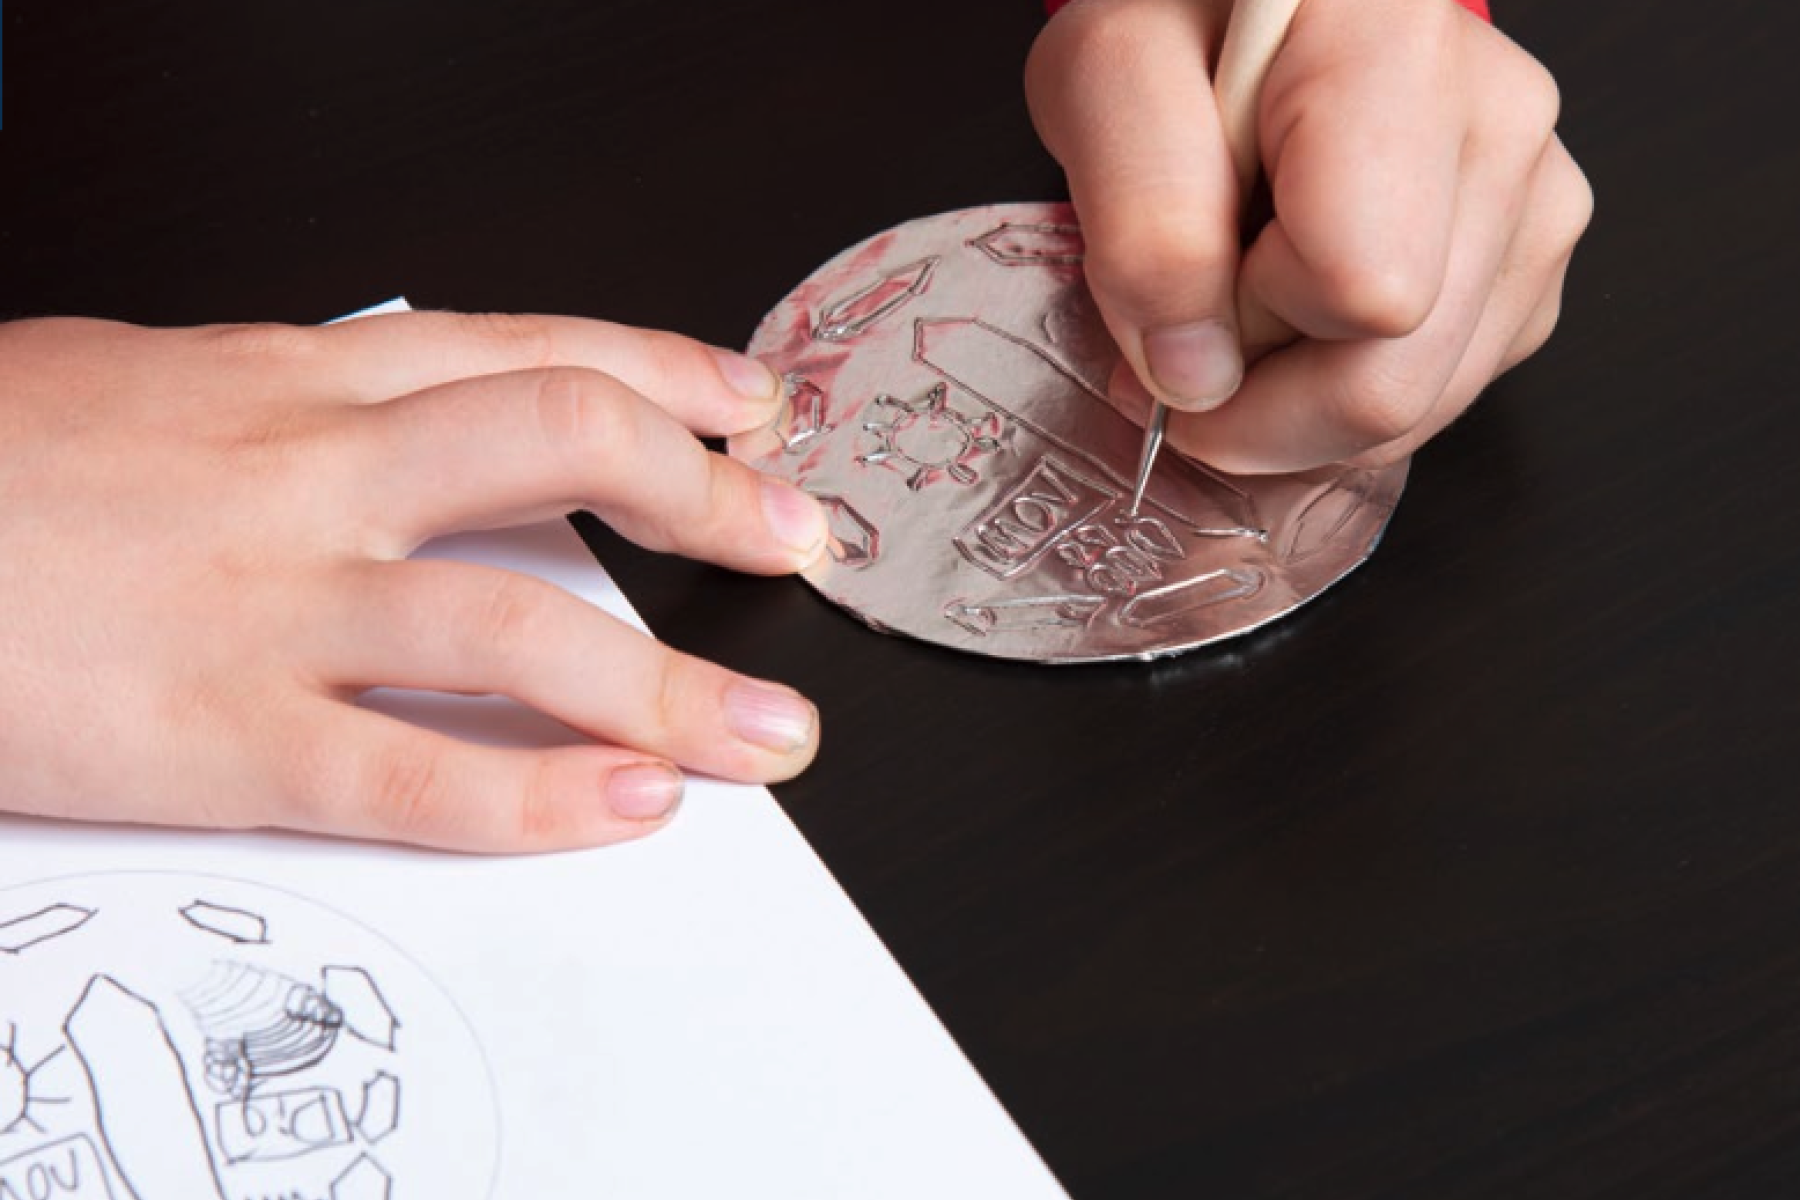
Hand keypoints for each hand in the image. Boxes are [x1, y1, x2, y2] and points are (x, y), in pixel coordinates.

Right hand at [0, 313, 826, 850]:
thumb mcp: (149, 384)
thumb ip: (292, 405)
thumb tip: (403, 416)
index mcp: (290, 381)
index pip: (530, 351)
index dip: (667, 377)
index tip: (751, 410)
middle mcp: (308, 476)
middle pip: (564, 447)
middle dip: (706, 500)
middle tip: (793, 545)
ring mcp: (272, 606)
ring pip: (521, 627)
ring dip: (673, 684)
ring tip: (765, 732)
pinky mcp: (219, 738)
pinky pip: (415, 773)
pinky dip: (537, 794)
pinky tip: (626, 806)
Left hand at [1026, 0, 1592, 471]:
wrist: (1248, 13)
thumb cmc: (1181, 28)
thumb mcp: (1106, 84)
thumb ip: (1143, 228)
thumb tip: (1198, 376)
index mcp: (1399, 52)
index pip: (1362, 286)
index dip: (1250, 323)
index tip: (1188, 289)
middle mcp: (1498, 119)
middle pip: (1395, 381)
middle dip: (1266, 405)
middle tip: (1192, 342)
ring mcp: (1533, 196)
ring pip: (1419, 408)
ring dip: (1299, 404)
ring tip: (1244, 309)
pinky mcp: (1530, 262)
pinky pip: (1439, 395)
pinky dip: (1343, 391)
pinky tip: (1299, 315)